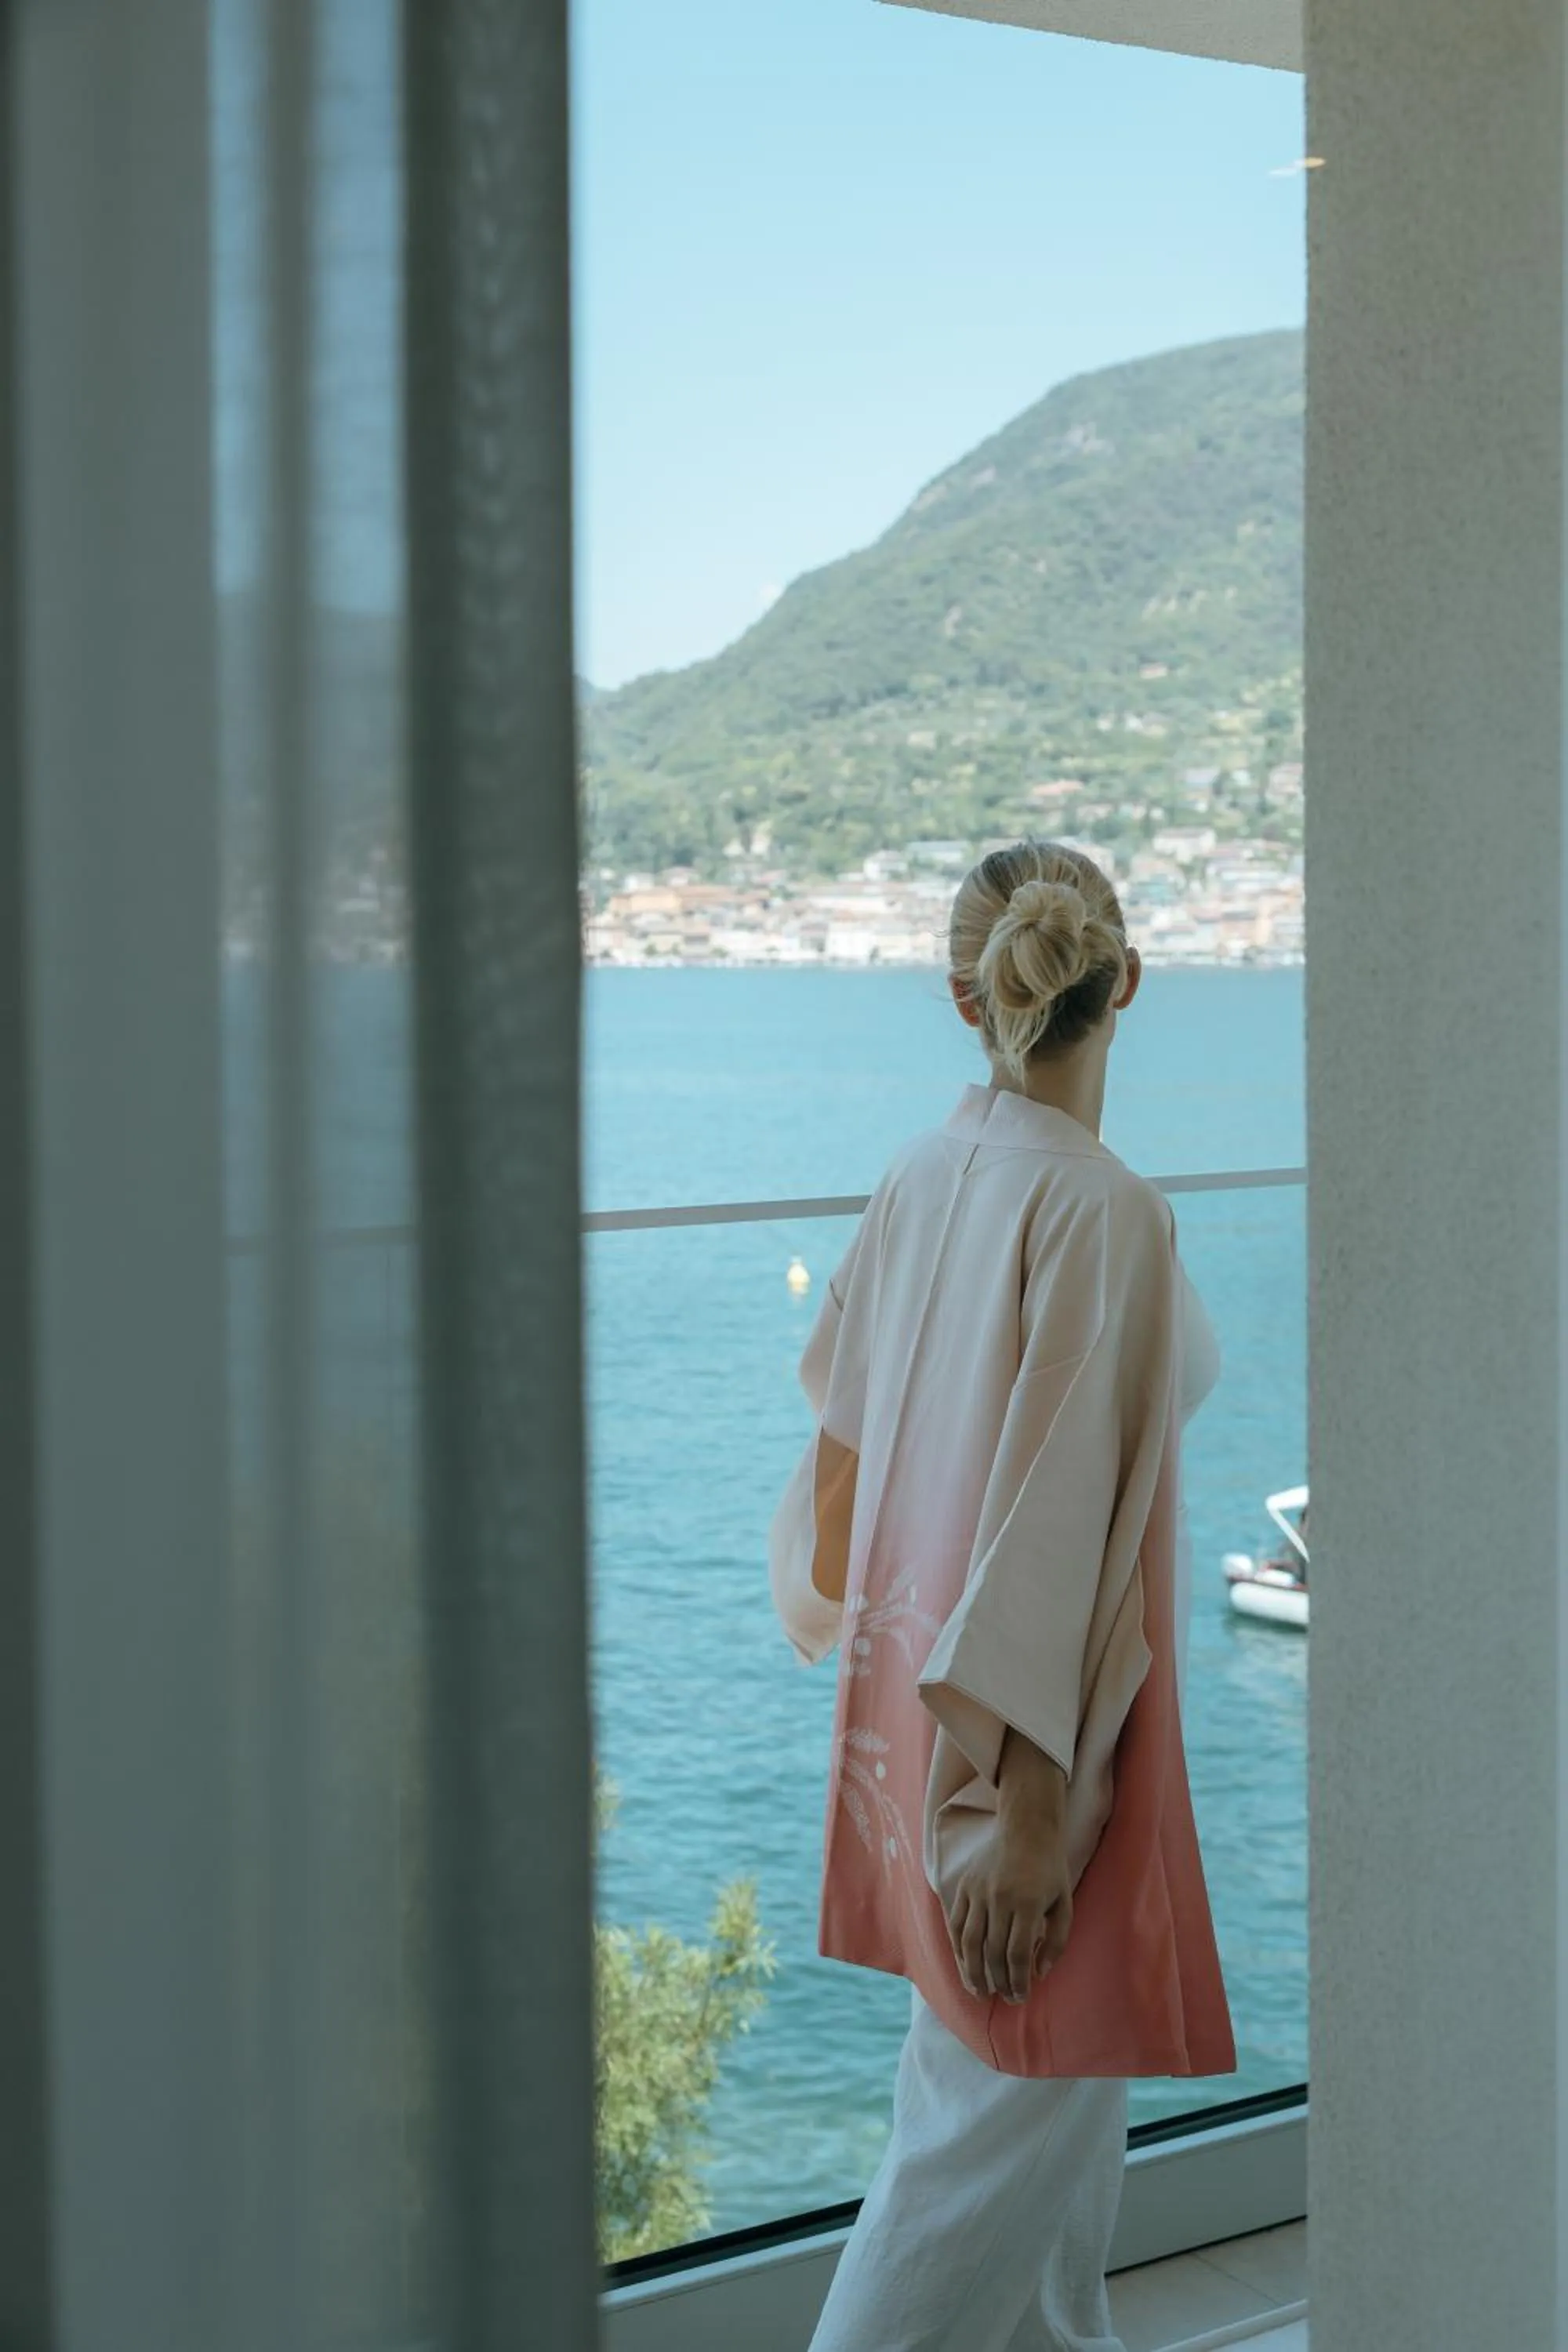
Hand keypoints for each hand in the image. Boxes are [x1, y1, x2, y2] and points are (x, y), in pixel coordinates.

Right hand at [944, 1813, 1072, 2005]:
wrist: (1026, 1828)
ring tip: (979, 1991)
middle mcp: (1000, 1898)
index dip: (1017, 1981)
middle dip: (998, 1982)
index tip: (1020, 1996)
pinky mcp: (964, 1886)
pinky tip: (965, 1965)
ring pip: (969, 1942)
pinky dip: (958, 1949)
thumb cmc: (1050, 1870)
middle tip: (1004, 1998)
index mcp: (1028, 1904)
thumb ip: (1056, 1941)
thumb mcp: (1064, 1905)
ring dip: (973, 1972)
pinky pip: (955, 1924)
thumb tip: (1039, 1973)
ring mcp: (978, 1891)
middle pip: (992, 1952)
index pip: (1017, 1954)